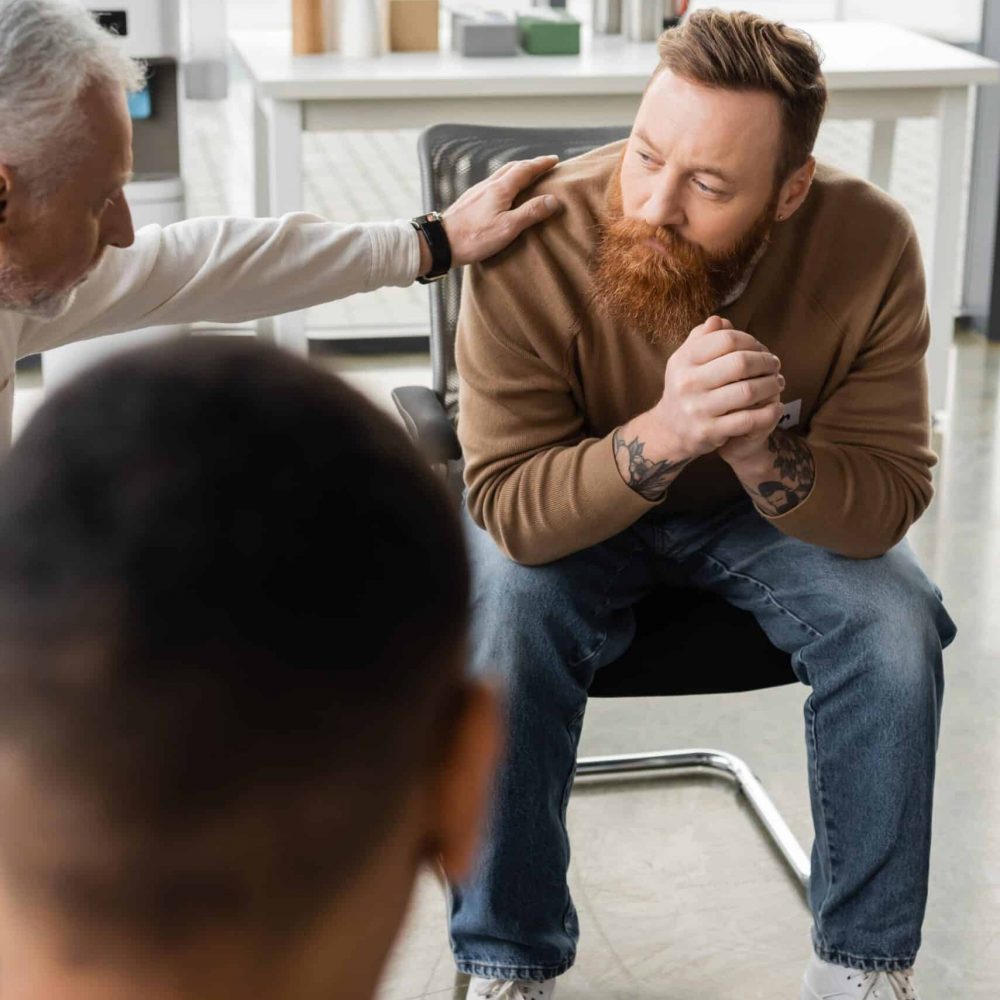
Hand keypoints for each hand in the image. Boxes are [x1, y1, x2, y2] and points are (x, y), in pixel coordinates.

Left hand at [440, 155, 560, 266]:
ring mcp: (476, 191)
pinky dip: (504, 181)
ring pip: (500, 174)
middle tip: (543, 165)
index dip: (541, 164)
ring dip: (516, 171)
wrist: (441, 242)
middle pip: (512, 167)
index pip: (525, 170)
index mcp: (500, 189)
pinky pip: (491, 183)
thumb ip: (531, 213)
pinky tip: (502, 191)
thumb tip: (552, 200)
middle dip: (529, 164)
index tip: (554, 160)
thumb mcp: (508, 228)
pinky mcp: (469, 200)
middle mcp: (488, 185)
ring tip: (526, 176)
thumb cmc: (474, 238)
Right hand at [647, 316, 784, 462]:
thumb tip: (721, 320)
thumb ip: (701, 338)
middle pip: (740, 363)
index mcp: (683, 360)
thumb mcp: (685, 360)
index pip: (726, 339)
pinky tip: (775, 407)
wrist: (669, 430)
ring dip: (771, 385)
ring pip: (747, 391)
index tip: (760, 348)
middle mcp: (687, 383)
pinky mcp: (709, 432)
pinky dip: (769, 412)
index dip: (750, 340)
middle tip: (775, 365)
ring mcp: (698, 409)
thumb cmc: (686, 387)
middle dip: (765, 362)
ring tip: (778, 383)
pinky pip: (748, 420)